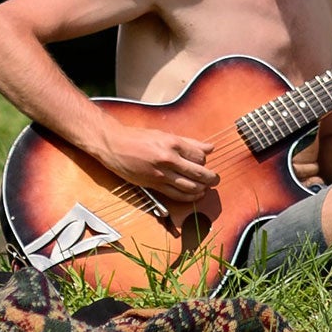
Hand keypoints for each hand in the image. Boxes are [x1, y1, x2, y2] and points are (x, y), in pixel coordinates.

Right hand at [99, 125, 216, 203]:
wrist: (114, 145)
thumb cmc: (139, 138)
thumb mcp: (165, 135)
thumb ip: (190, 142)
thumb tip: (210, 148)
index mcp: (173, 143)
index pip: (199, 156)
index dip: (205, 160)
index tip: (203, 162)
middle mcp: (168, 159)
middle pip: (197, 172)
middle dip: (210, 177)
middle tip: (216, 179)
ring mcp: (160, 173)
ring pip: (188, 186)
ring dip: (201, 189)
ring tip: (207, 188)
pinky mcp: (153, 184)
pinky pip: (175, 194)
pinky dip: (188, 197)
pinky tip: (195, 196)